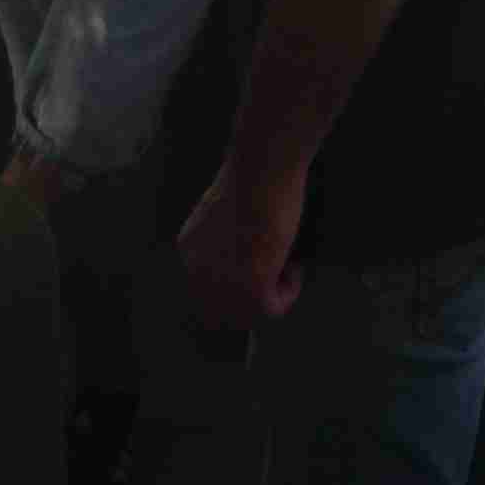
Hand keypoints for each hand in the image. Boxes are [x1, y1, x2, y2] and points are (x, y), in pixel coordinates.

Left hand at [179, 159, 309, 329]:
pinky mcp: (251, 287)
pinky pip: (272, 310)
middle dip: (252, 299)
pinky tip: (294, 268)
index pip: (205, 288)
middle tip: (276, 277)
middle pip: (221, 311)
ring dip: (272, 297)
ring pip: (248, 315)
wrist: (262, 170)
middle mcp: (198, 271)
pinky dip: (288, 294)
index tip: (261, 268)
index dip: (236, 285)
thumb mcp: (228, 210)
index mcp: (190, 248)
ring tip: (287, 268)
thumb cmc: (252, 177)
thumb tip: (248, 249)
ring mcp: (223, 282)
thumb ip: (228, 236)